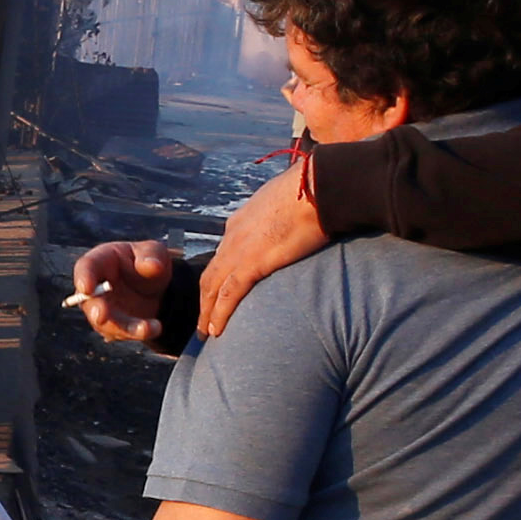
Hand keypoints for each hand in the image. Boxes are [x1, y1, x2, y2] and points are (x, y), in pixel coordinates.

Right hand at [70, 239, 178, 344]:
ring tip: (150, 328)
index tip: (86, 288)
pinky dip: (136, 333)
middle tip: (101, 317)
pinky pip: (120, 333)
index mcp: (100, 261)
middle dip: (95, 311)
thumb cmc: (147, 262)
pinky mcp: (111, 326)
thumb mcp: (154, 252)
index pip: (86, 267)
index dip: (83, 277)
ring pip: (105, 323)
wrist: (155, 287)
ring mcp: (101, 309)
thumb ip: (152, 256)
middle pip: (89, 301)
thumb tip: (153, 266)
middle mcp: (94, 288)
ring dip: (125, 328)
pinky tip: (154, 328)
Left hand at [195, 167, 330, 337]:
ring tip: (205, 332)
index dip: (219, 274)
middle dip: (205, 298)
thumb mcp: (285, 202)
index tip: (217, 290)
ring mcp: (238, 250)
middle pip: (211, 273)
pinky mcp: (251, 263)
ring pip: (213, 287)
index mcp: (241, 221)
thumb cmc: (311, 190)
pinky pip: (228, 294)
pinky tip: (215, 330)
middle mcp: (233, 236)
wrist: (317, 187)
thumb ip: (279, 217)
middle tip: (203, 318)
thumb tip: (289, 224)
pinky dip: (219, 314)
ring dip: (207, 312)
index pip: (223, 253)